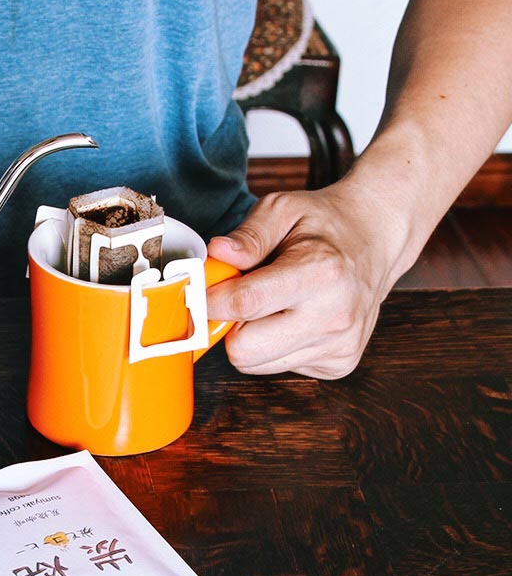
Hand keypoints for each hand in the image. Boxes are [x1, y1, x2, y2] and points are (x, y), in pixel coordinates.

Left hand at [206, 183, 406, 378]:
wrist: (377, 240)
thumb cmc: (325, 224)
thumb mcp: (283, 209)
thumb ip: (248, 235)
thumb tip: (216, 254)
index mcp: (320, 272)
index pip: (245, 303)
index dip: (209, 301)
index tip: (199, 293)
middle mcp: (335, 315)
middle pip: (244, 350)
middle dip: (229, 325)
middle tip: (238, 299)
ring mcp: (340, 345)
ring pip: (257, 364)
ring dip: (251, 337)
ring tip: (273, 304)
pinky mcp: (340, 364)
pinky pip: (279, 366)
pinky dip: (274, 345)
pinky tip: (293, 317)